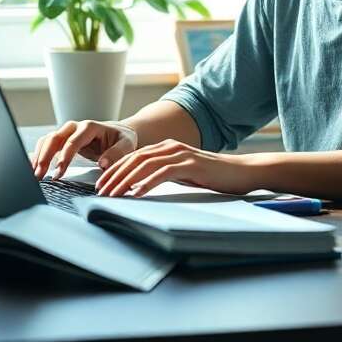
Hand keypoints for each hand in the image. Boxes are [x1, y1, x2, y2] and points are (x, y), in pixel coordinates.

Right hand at [31, 120, 137, 179]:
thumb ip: (117, 153)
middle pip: (54, 138)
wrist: (117, 133)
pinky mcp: (63, 139)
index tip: (58, 173)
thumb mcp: (126, 145)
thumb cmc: (122, 139)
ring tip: (34, 175)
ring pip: (47, 140)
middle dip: (45, 157)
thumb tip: (103, 163)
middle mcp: (75, 127)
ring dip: (39, 157)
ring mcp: (67, 132)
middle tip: (39, 175)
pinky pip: (46, 144)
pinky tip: (33, 168)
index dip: (64, 157)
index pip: (73, 141)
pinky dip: (39, 155)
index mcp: (90, 127)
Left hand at [94, 139, 257, 196]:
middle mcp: (170, 147)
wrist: (241, 172)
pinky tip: (136, 193)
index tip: (101, 184)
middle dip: (114, 175)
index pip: (133, 157)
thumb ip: (163, 175)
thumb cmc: (212, 176)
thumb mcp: (182, 174)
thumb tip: (139, 187)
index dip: (114, 170)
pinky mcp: (191, 164)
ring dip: (125, 180)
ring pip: (144, 165)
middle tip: (100, 191)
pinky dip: (147, 183)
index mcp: (166, 148)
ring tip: (113, 194)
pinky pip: (163, 172)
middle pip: (134, 159)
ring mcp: (180, 154)